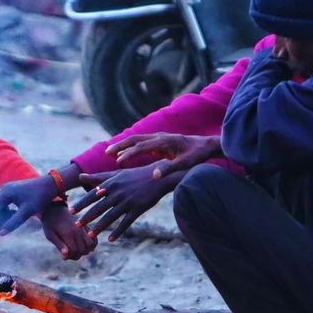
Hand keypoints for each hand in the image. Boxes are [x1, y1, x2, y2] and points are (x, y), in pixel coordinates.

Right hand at [0, 175, 58, 236]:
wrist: (51, 185)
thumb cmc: (40, 197)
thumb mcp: (27, 211)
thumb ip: (13, 222)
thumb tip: (1, 234)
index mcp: (4, 192)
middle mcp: (3, 190)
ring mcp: (7, 190)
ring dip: (1, 218)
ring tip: (7, 228)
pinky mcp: (12, 192)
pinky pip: (4, 205)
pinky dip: (6, 213)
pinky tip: (13, 218)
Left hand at [41, 203, 95, 259]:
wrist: (55, 209)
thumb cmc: (50, 224)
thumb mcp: (50, 235)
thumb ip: (59, 245)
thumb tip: (66, 256)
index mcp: (68, 233)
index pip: (75, 251)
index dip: (70, 256)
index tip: (63, 255)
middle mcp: (78, 231)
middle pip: (83, 250)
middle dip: (76, 255)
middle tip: (68, 253)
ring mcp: (83, 228)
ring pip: (91, 246)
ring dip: (84, 251)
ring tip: (76, 249)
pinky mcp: (86, 227)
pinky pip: (94, 239)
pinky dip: (92, 244)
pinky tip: (83, 245)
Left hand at [70, 162, 179, 242]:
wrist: (158, 177)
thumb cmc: (135, 175)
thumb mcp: (116, 174)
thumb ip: (97, 177)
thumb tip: (80, 176)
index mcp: (111, 184)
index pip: (92, 195)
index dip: (81, 204)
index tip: (70, 211)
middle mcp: (118, 193)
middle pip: (99, 207)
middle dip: (87, 217)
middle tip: (76, 225)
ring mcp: (128, 202)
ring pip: (110, 217)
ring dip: (99, 227)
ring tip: (90, 235)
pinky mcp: (138, 209)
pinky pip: (125, 223)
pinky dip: (118, 232)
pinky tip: (110, 239)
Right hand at [106, 134, 221, 178]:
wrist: (206, 145)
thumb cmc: (196, 155)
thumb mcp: (184, 164)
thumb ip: (169, 168)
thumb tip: (154, 175)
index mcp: (164, 141)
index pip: (142, 146)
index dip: (129, 153)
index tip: (119, 161)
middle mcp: (159, 137)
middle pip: (135, 139)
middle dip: (120, 146)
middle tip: (107, 153)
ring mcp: (159, 137)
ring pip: (136, 139)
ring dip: (123, 145)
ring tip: (109, 153)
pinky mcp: (159, 141)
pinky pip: (141, 142)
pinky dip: (130, 147)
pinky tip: (123, 154)